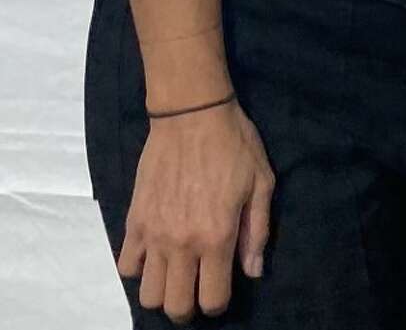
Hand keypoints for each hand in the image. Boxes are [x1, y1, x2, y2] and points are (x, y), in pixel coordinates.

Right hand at [116, 100, 274, 322]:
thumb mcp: (262, 183)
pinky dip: (140, 268)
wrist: (191, 115)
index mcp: (218, 236)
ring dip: (164, 291)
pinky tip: (157, 253)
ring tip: (177, 275)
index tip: (223, 290)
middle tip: (198, 291)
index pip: (213, 298)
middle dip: (189, 308)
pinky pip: (126, 265)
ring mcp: (153, 234)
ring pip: (147, 293)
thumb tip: (253, 272)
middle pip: (175, 305)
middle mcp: (182, 243)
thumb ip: (257, 232)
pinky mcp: (133, 221)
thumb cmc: (235, 145)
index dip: (220, 303)